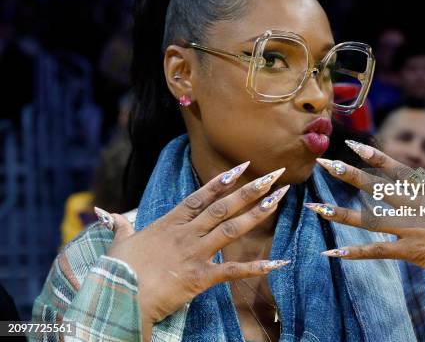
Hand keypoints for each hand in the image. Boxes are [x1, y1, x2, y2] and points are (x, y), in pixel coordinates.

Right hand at [98, 163, 289, 339]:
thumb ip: (121, 226)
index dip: (221, 182)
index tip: (242, 167)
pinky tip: (277, 263)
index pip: (200, 197)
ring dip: (256, 214)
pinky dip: (255, 267)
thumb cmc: (116, 271)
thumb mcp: (119, 243)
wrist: (118, 297)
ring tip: (277, 200)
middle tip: (272, 176)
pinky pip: (232, 271)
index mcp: (169, 223)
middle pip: (222, 207)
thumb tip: (107, 214)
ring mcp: (195, 253)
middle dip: (249, 191)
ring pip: (231, 229)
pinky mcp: (200, 277)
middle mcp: (186, 234)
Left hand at [309, 141, 424, 341]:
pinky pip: (377, 252)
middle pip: (378, 188)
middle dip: (349, 175)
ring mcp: (414, 230)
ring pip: (370, 219)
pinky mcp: (412, 252)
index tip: (354, 146)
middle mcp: (419, 208)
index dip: (376, 157)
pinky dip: (354, 253)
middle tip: (323, 164)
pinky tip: (331, 253)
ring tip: (315, 208)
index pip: (400, 171)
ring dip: (340, 214)